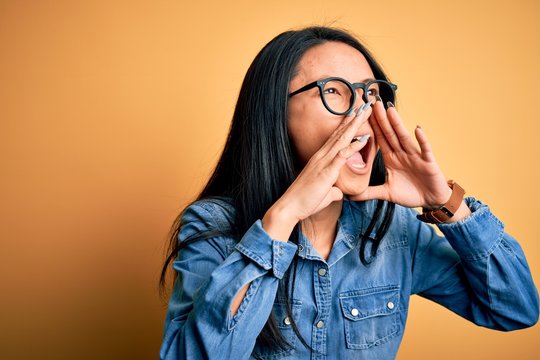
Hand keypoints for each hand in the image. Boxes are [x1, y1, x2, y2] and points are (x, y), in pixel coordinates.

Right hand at [263, 104, 373, 238]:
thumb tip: (337, 192)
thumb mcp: (323, 194)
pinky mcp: (326, 172)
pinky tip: (364, 138)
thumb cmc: (304, 201)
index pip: (337, 137)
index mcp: (321, 159)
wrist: (289, 207)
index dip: (348, 124)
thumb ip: (332, 190)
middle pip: (341, 132)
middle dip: (355, 117)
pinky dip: (354, 146)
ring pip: (342, 138)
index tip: (357, 112)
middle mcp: (322, 156)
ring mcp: (323, 162)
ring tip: (367, 111)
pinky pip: (342, 156)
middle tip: (366, 103)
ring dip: (356, 124)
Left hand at [349, 100, 451, 208]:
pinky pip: (425, 150)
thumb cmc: (410, 194)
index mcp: (392, 158)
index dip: (372, 127)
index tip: (363, 114)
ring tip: (390, 110)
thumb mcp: (386, 193)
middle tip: (373, 103)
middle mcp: (402, 154)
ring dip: (398, 124)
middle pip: (390, 134)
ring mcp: (415, 156)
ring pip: (404, 138)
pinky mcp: (429, 162)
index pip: (380, 139)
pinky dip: (422, 140)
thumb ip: (368, 192)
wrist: (431, 201)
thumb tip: (350, 196)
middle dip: (382, 119)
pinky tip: (417, 129)